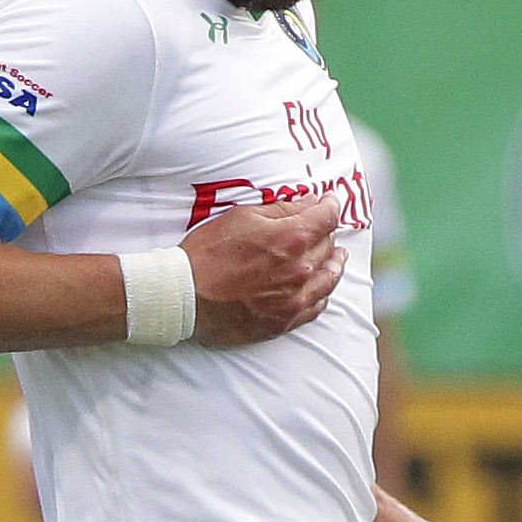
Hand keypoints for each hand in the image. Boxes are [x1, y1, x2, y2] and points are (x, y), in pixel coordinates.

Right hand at [185, 195, 344, 347]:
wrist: (184, 296)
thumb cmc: (207, 253)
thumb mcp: (241, 217)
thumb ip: (281, 209)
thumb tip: (310, 202)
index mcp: (291, 238)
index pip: (327, 217)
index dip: (330, 205)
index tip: (329, 200)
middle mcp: (300, 269)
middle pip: (328, 246)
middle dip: (327, 232)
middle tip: (323, 227)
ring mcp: (294, 298)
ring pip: (329, 279)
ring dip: (334, 264)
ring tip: (337, 257)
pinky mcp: (284, 321)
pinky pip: (316, 307)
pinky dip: (322, 294)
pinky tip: (322, 288)